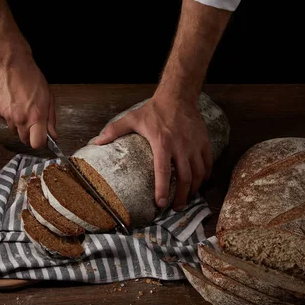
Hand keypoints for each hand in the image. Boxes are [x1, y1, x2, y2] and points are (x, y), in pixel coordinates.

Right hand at [0, 57, 56, 148]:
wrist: (12, 65)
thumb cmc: (32, 79)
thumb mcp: (49, 99)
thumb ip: (50, 120)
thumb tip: (53, 135)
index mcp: (36, 117)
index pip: (37, 144)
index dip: (40, 143)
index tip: (41, 138)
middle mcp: (20, 119)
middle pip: (24, 140)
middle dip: (29, 134)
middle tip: (31, 120)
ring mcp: (7, 116)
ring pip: (13, 129)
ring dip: (18, 123)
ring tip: (20, 106)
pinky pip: (4, 119)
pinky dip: (7, 114)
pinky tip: (11, 101)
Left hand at [94, 91, 211, 210]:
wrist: (178, 96)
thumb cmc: (154, 110)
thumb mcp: (132, 118)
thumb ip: (114, 130)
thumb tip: (96, 142)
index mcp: (162, 143)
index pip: (163, 171)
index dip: (162, 190)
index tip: (160, 204)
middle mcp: (181, 146)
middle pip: (185, 178)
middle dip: (181, 196)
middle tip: (175, 208)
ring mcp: (194, 145)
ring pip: (199, 174)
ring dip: (193, 190)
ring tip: (187, 199)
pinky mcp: (204, 142)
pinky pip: (208, 164)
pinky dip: (205, 177)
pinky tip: (199, 183)